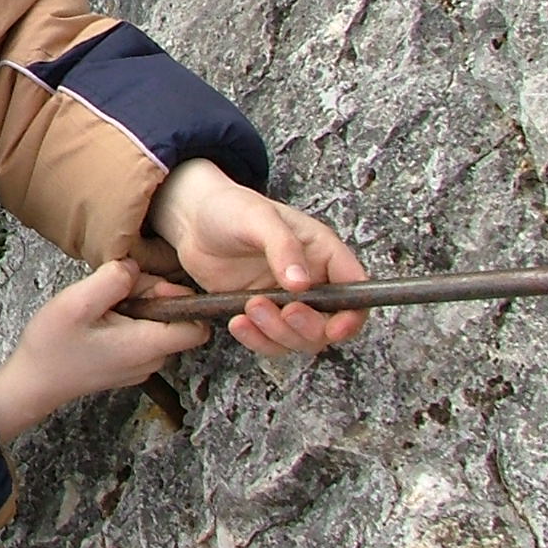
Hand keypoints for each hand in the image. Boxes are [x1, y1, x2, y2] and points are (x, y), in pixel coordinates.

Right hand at [0, 259, 208, 440]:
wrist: (31, 382)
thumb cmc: (52, 346)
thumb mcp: (77, 302)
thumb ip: (113, 279)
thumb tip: (134, 266)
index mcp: (147, 346)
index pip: (198, 326)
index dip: (181, 298)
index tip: (148, 288)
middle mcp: (152, 361)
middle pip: (174, 318)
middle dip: (149, 295)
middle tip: (110, 292)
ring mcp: (141, 366)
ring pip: (156, 324)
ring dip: (134, 306)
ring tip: (99, 307)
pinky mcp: (129, 365)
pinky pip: (141, 334)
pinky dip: (125, 320)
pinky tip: (97, 320)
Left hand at [146, 158, 368, 357]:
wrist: (192, 219)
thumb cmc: (231, 207)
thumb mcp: (259, 218)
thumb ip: (284, 247)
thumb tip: (302, 283)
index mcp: (323, 252)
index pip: (356, 290)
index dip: (352, 316)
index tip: (334, 327)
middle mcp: (311, 280)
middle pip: (329, 324)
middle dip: (307, 327)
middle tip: (282, 310)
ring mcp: (284, 300)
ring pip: (299, 338)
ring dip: (278, 333)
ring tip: (251, 307)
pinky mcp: (260, 312)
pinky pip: (268, 340)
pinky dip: (256, 340)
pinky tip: (238, 323)